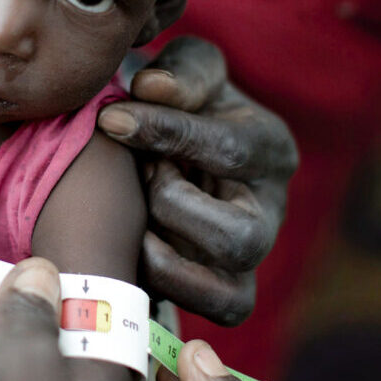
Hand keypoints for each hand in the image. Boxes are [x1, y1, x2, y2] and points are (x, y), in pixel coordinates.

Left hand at [98, 36, 297, 324]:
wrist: (167, 146)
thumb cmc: (177, 103)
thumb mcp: (184, 72)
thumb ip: (178, 74)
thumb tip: (150, 88)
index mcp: (270, 147)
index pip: (229, 151)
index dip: (165, 134)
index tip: (109, 119)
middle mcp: (271, 207)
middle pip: (238, 236)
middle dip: (170, 206)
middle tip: (136, 175)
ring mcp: (252, 254)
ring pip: (228, 281)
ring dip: (165, 249)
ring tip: (133, 211)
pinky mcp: (230, 288)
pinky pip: (218, 308)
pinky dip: (169, 283)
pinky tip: (133, 245)